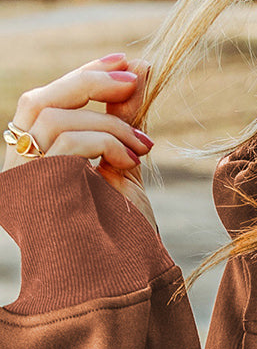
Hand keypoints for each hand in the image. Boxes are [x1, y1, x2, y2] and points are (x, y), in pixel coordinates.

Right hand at [3, 52, 157, 232]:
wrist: (124, 286)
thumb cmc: (123, 237)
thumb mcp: (122, 169)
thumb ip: (122, 124)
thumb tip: (140, 69)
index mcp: (36, 162)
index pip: (46, 102)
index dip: (82, 76)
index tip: (123, 62)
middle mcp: (20, 168)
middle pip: (41, 101)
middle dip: (90, 82)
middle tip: (135, 76)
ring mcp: (24, 180)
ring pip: (54, 118)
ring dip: (106, 121)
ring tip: (143, 143)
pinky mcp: (38, 190)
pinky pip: (67, 144)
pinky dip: (104, 141)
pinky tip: (131, 158)